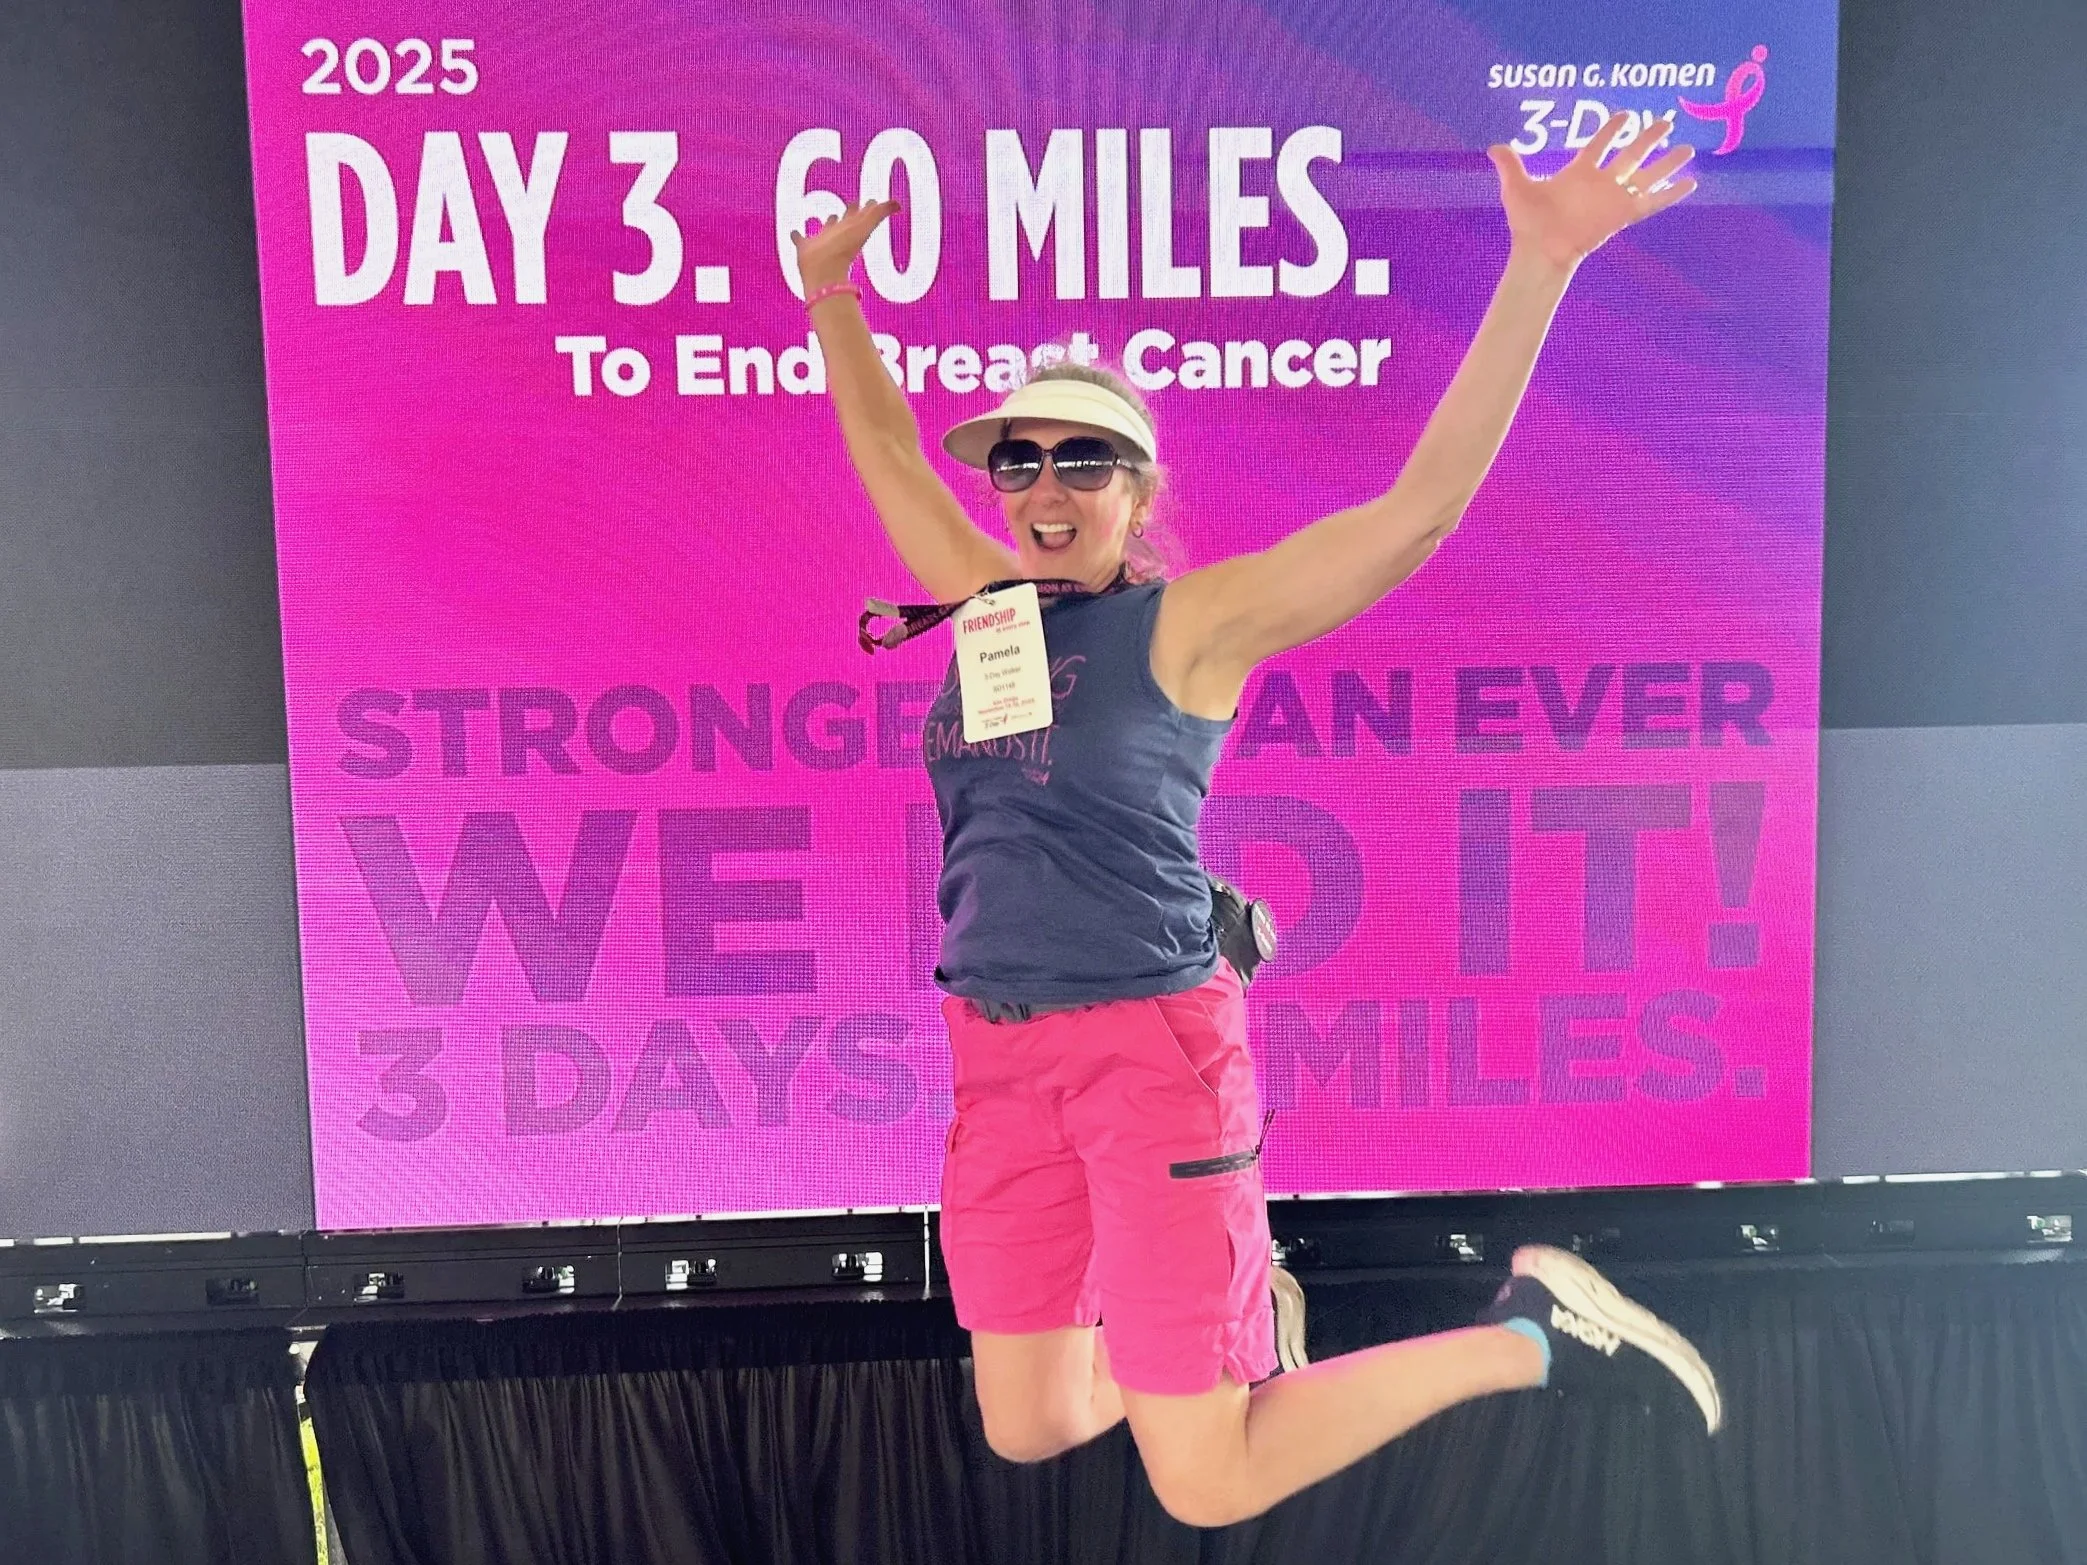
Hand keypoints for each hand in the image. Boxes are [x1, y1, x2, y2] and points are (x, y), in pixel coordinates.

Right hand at [791, 197, 899, 293]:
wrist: (824, 272)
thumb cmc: (843, 249)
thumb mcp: (863, 227)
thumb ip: (879, 214)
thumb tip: (898, 204)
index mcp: (852, 229)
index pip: (861, 215)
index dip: (867, 208)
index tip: (871, 200)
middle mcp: (839, 235)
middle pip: (846, 221)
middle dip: (849, 212)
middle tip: (852, 203)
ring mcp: (822, 242)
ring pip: (826, 229)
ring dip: (828, 223)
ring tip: (829, 216)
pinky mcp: (805, 249)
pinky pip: (800, 240)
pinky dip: (797, 235)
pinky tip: (794, 232)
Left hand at [1488, 112, 1696, 272]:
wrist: (1540, 250)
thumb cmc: (1528, 222)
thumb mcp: (1517, 187)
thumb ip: (1511, 165)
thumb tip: (1494, 147)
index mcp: (1579, 172)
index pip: (1600, 145)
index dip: (1611, 129)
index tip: (1625, 114)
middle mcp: (1601, 183)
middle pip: (1631, 154)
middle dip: (1648, 138)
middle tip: (1666, 122)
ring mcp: (1614, 199)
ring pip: (1647, 175)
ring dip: (1667, 162)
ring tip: (1688, 148)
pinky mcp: (1623, 215)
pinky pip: (1652, 202)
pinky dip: (1671, 193)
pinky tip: (1691, 183)